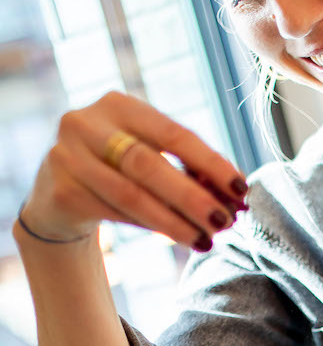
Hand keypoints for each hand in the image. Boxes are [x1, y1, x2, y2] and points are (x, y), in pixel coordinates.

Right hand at [19, 91, 247, 250]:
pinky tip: (175, 236)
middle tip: (225, 221)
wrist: (59, 195)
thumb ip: (188, 169)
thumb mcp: (150, 158)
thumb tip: (236, 195)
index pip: (173, 133)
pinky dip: (149, 226)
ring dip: (174, 221)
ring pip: (131, 194)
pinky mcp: (62, 190)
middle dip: (192, 196)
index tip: (241, 188)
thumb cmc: (120, 172)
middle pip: (149, 163)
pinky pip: (114, 212)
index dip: (210, 162)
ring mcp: (68, 155)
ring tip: (204, 240)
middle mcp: (87, 123)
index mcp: (120, 105)